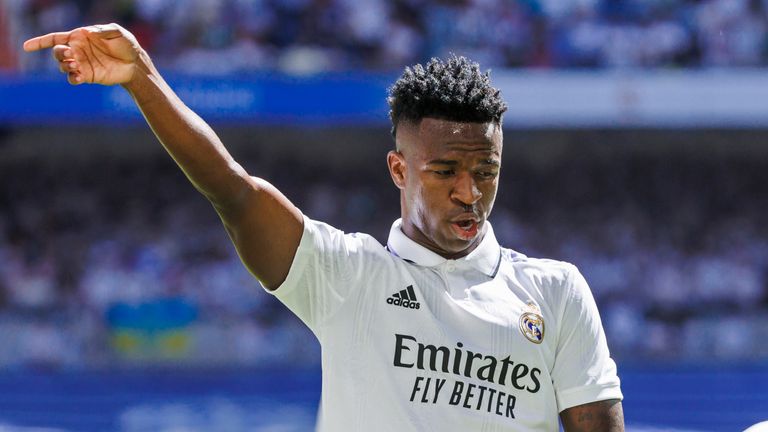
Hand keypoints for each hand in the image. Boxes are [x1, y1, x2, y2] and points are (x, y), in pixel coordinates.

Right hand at [23, 23, 143, 85]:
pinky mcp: (87, 76)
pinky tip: (78, 77)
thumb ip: (103, 30)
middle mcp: (77, 51)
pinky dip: (72, 78)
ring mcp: (81, 64)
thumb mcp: (118, 32)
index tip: (26, 47)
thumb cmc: (126, 45)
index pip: (55, 38)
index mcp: (80, 37)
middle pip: (57, 53)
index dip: (40, 42)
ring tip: (76, 65)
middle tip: (70, 55)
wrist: (135, 63)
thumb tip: (88, 31)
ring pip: (62, 66)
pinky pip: (72, 79)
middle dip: (59, 54)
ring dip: (64, 66)